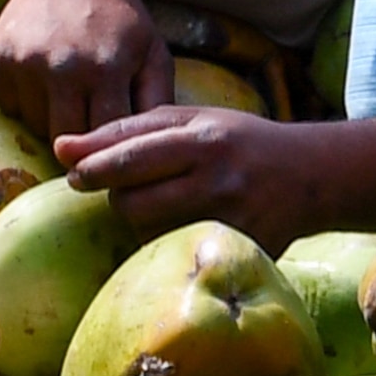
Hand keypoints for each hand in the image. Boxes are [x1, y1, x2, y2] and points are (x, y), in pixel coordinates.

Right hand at [0, 0, 173, 142]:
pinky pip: (11, 108)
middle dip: (82, 138)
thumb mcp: (153, 52)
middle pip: (68, 139)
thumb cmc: (119, 16)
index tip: (114, 144)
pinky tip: (43, 82)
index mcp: (107, 68)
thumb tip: (156, 152)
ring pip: (37, 128)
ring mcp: (26, 64)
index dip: (111, 147)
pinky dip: (27, 104)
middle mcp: (63, 68)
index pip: (105, 136)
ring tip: (69, 96)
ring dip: (53, 122)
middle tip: (90, 122)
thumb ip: (158, 101)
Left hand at [54, 103, 363, 244]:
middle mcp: (218, 180)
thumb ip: (127, 131)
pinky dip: (170, 242)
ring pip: (150, 234)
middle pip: (132, 204)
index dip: (96, 168)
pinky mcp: (238, 251)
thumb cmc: (240, 142)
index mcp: (204, 139)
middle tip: (134, 189)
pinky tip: (189, 225)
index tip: (75, 174)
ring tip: (168, 204)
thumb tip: (63, 149)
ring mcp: (230, 220)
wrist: (312, 176)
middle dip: (120, 198)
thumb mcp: (191, 120)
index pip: (133, 157)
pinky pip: (177, 254)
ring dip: (143, 222)